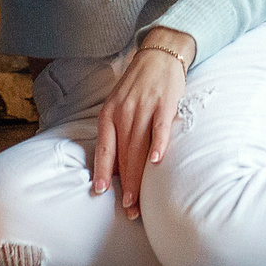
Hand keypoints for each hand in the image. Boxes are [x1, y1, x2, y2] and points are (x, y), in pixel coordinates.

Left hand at [90, 34, 194, 218]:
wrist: (158, 55)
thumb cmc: (137, 86)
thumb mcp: (118, 105)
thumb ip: (116, 132)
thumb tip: (114, 165)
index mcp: (109, 114)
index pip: (104, 149)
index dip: (103, 172)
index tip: (102, 193)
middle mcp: (123, 113)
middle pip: (123, 155)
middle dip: (125, 186)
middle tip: (128, 211)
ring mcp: (144, 108)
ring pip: (138, 148)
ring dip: (138, 178)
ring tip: (138, 202)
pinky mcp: (164, 104)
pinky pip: (159, 128)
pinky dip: (158, 145)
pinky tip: (156, 162)